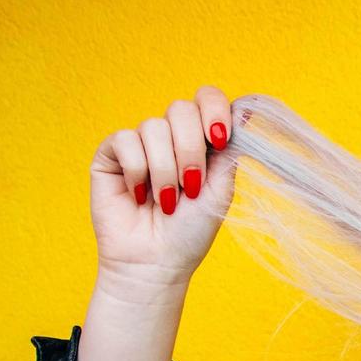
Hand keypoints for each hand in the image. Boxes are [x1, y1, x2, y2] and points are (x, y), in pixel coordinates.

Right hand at [89, 85, 239, 292]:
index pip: (207, 99)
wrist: (156, 262)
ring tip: (167, 201)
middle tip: (192, 186)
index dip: (214, 110)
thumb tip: (248, 110)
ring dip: (166, 170)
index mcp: (201, 141)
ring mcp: (140, 143)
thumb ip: (230, 151)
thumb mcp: (221, 190)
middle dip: (191, 150)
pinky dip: (138, 171)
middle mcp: (170, 136)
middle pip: (181, 109)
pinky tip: (140, 195)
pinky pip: (125, 140)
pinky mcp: (111, 154)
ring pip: (154, 127)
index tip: (219, 139)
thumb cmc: (190, 232)